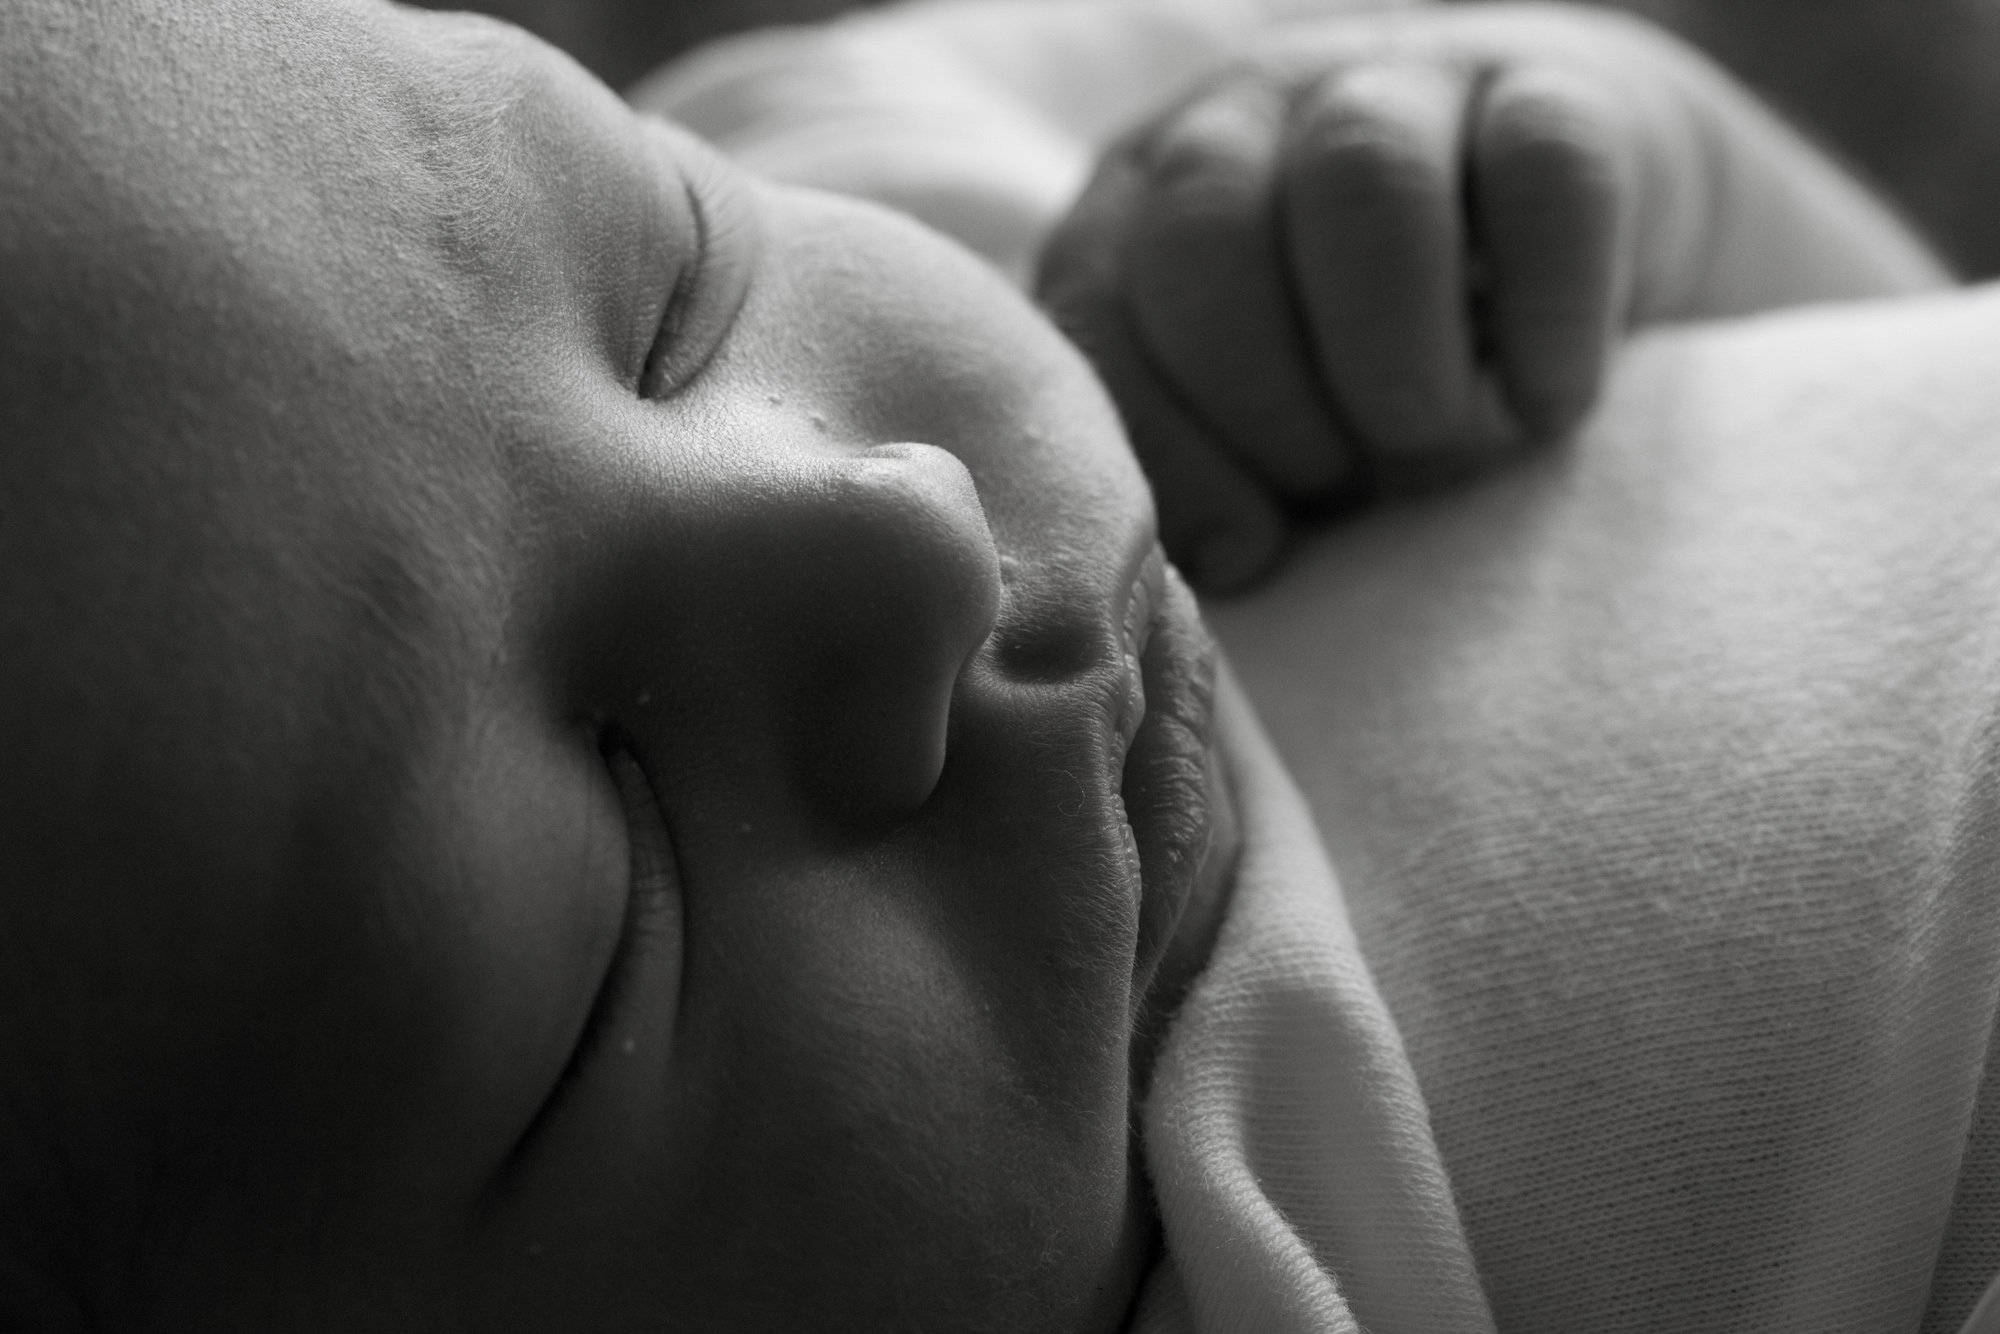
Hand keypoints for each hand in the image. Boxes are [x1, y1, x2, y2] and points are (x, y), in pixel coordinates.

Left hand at [1036, 6, 1701, 590]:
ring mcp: (1392, 86)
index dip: (1168, 454)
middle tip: (1350, 487)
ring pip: (1362, 184)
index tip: (1247, 556)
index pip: (1096, 310)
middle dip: (1275, 406)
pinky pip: (1544, 174)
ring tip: (1439, 452)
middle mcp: (1241, 123)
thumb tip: (1224, 565)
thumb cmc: (1375, 378)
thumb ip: (1204, 461)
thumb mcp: (1263, 428)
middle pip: (1208, 232)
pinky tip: (1545, 404)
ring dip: (1398, 364)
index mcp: (1136, 214)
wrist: (1558, 247)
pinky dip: (1545, 321)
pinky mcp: (1553, 85)